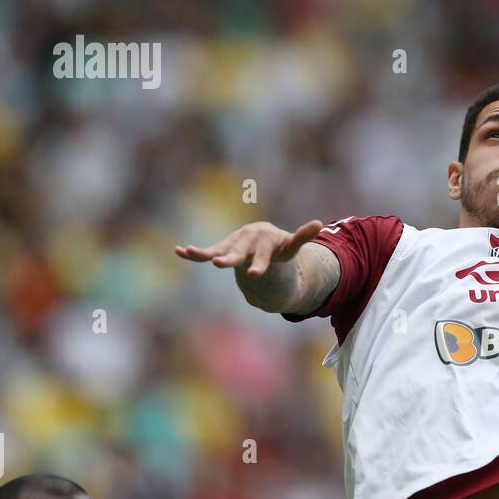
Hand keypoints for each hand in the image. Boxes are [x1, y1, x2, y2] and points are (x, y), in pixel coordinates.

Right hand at [175, 219, 324, 277]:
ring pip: (219, 249)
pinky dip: (195, 253)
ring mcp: (234, 242)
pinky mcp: (223, 246)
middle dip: (230, 258)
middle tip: (220, 264)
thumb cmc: (280, 245)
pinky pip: (208, 250)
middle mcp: (247, 239)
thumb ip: (302, 236)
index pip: (263, 255)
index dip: (259, 264)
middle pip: (239, 252)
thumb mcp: (292, 244)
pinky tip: (178, 251)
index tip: (255, 275)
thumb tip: (320, 223)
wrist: (264, 237)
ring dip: (205, 252)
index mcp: (265, 240)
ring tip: (189, 252)